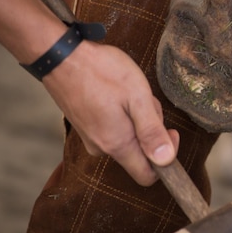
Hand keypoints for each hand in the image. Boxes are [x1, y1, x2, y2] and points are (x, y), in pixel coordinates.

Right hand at [42, 40, 179, 185]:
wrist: (61, 56)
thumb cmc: (101, 72)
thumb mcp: (137, 97)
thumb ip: (152, 131)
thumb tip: (166, 160)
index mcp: (118, 145)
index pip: (147, 176)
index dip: (165, 159)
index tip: (170, 131)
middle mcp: (102, 147)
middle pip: (140, 152)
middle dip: (150, 128)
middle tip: (145, 99)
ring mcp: (90, 137)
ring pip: (127, 137)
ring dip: (136, 118)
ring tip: (128, 91)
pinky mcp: (84, 126)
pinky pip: (113, 128)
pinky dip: (122, 113)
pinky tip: (116, 92)